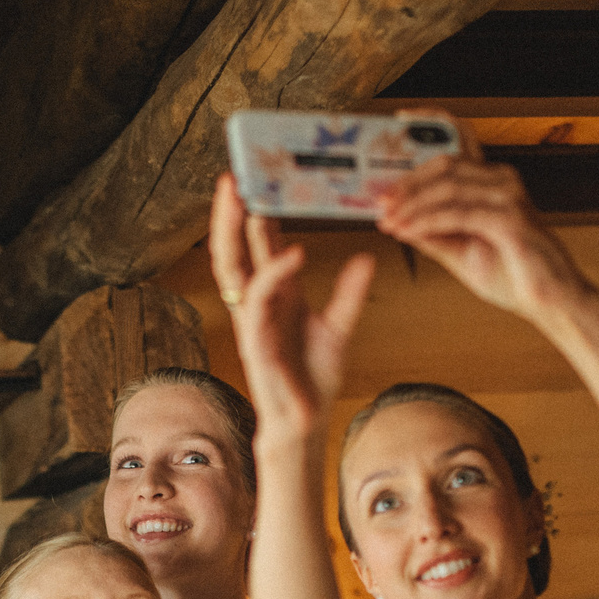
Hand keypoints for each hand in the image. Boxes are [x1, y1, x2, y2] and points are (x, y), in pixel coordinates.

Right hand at [210, 174, 372, 438]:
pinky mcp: (256, 342)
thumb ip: (350, 294)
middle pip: (234, 248)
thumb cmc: (313, 379)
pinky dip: (275, 275)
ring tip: (244, 200)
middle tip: (234, 176)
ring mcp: (253, 321)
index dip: (256, 211)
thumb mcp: (340, 328)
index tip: (259, 176)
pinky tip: (294, 253)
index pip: (259, 244)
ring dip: (234, 233)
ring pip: (234, 268)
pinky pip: (260, 301)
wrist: (306, 422)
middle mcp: (258, 303)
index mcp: (276, 295)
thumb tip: (367, 257)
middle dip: (230, 213)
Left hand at [375, 135, 590, 324]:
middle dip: (406, 182)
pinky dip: (427, 222)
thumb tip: (398, 221)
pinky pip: (458, 214)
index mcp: (491, 181)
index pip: (461, 139)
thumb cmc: (513, 274)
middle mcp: (501, 180)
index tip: (400, 120)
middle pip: (445, 163)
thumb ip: (433, 234)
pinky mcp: (510, 220)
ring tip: (387, 221)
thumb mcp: (462, 251)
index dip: (432, 122)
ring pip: (448, 187)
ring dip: (411, 205)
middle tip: (379, 201)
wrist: (550, 301)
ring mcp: (508, 197)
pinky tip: (408, 231)